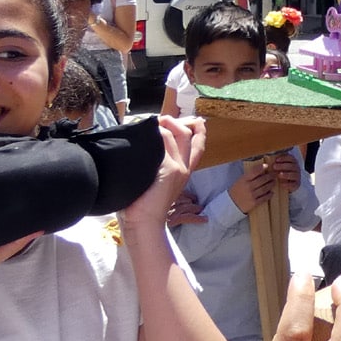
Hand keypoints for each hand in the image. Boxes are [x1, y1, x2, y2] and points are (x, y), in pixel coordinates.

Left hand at [122, 116, 204, 233]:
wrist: (143, 222)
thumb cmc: (142, 206)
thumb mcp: (154, 183)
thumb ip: (155, 167)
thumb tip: (145, 150)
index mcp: (182, 173)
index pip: (197, 147)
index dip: (198, 132)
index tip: (196, 121)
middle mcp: (184, 169)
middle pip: (190, 136)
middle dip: (182, 122)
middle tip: (167, 117)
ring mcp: (177, 168)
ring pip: (176, 135)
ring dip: (164, 123)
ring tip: (151, 122)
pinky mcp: (168, 168)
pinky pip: (163, 141)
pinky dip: (156, 133)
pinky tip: (145, 132)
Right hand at [229, 159, 274, 214]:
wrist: (231, 204)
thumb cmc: (236, 190)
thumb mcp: (240, 181)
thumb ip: (249, 176)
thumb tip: (261, 170)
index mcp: (244, 180)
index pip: (254, 172)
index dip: (261, 168)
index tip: (267, 165)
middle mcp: (248, 186)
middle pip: (262, 180)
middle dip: (270, 176)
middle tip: (274, 174)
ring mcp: (251, 195)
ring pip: (264, 188)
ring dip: (271, 184)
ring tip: (274, 182)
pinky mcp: (254, 203)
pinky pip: (264, 198)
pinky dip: (269, 195)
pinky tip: (271, 192)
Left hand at [266, 150, 301, 189]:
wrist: (289, 184)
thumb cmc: (282, 172)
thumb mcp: (280, 166)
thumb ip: (277, 162)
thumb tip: (266, 157)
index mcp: (293, 162)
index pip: (290, 158)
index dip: (284, 158)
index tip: (276, 160)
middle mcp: (297, 169)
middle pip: (291, 166)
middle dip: (282, 166)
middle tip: (274, 166)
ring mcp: (297, 176)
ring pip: (293, 175)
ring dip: (286, 174)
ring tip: (279, 175)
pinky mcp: (297, 184)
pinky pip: (293, 184)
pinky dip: (287, 184)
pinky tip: (281, 184)